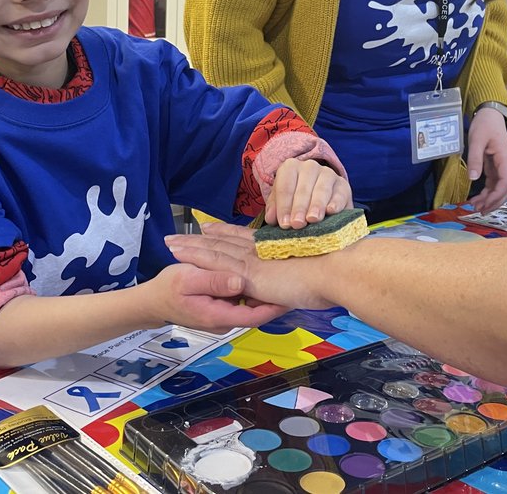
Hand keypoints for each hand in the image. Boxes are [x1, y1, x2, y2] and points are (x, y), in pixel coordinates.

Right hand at [146, 261, 286, 333]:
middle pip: (256, 310)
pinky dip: (250, 288)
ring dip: (263, 291)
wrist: (152, 301)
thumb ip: (213, 281)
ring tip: (282, 272)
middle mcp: (225, 319)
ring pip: (249, 304)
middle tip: (293, 277)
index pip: (254, 316)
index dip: (274, 307)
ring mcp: (223, 315)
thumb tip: (239, 282)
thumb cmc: (167, 289)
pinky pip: (240, 299)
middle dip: (274, 296)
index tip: (291, 295)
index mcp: (218, 315)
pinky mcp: (221, 307)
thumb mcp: (188, 279)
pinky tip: (258, 271)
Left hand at [166, 223, 337, 311]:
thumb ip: (301, 273)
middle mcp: (260, 251)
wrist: (337, 271)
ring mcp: (253, 260)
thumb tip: (301, 278)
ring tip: (170, 242)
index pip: (244, 239)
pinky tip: (180, 254)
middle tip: (180, 234)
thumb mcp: (315, 272)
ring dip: (190, 246)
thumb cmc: (334, 273)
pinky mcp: (248, 272)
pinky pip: (214, 262)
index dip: (225, 233)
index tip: (209, 227)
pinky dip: (195, 257)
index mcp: (275, 250)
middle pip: (223, 241)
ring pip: (213, 250)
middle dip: (200, 238)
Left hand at [264, 158, 351, 228]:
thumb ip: (275, 208)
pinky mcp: (343, 185)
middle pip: (302, 189)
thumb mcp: (283, 201)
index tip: (284, 224)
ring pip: (321, 189)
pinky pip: (339, 193)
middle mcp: (309, 167)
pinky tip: (331, 211)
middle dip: (299, 208)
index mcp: (290, 167)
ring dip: (316, 205)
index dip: (283, 206)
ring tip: (312, 219)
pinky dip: (335, 202)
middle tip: (297, 224)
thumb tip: (271, 219)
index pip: (285, 187)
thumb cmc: (296, 199)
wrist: (322, 197)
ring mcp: (328, 174)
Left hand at [465, 108, 506, 212]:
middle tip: (480, 210)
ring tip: (476, 207)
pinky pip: (494, 183)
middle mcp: (506, 165)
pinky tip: (478, 198)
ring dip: (490, 199)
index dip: (496, 195)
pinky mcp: (495, 166)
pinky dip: (487, 192)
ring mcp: (502, 166)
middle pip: (505, 189)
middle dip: (494, 202)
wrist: (491, 114)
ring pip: (500, 188)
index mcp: (505, 159)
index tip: (485, 204)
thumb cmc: (485, 124)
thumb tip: (473, 178)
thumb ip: (475, 158)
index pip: (505, 182)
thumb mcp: (476, 140)